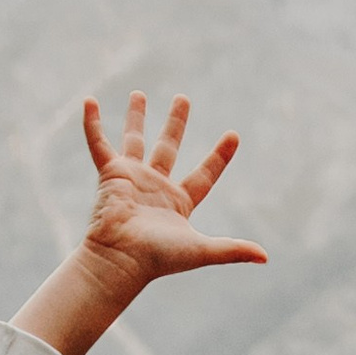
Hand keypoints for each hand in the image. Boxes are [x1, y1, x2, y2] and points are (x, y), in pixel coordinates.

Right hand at [12, 93, 267, 354]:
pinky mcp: (110, 175)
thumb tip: (266, 257)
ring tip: (139, 93)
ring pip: (135, 140)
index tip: (234, 135)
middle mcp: (155, 187)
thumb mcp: (202, 250)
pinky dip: (93, 124)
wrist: (121, 261)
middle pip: (169, 147)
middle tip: (184, 99)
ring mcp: (132, 179)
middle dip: (177, 123)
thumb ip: (232, 250)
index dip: (219, 156)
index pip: (204, 174)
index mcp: (178, 203)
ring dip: (136, 117)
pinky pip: (99, 143)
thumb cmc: (159, 258)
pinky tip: (89, 101)